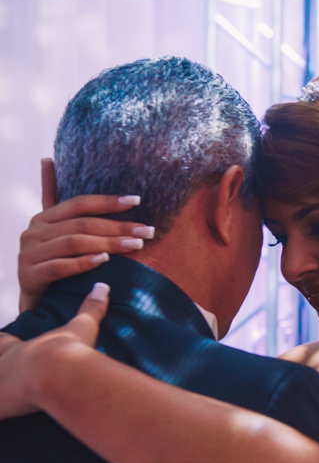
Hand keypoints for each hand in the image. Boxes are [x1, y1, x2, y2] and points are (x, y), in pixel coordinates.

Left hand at [0, 283, 109, 419]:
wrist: (61, 373)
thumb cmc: (70, 350)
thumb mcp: (82, 327)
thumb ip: (90, 308)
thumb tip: (103, 285)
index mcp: (16, 348)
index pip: (2, 342)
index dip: (4, 342)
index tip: (5, 342)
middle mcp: (3, 366)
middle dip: (3, 368)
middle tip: (9, 374)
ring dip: (3, 390)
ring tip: (9, 397)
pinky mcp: (0, 405)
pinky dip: (3, 411)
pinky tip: (8, 416)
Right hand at [18, 159, 152, 312]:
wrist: (36, 302)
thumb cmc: (54, 263)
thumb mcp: (57, 233)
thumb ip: (57, 202)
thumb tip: (48, 160)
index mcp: (43, 218)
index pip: (80, 204)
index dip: (108, 201)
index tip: (137, 200)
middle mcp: (33, 232)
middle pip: (82, 224)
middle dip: (118, 226)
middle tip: (147, 231)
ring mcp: (28, 254)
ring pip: (73, 243)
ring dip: (108, 244)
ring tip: (135, 245)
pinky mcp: (28, 276)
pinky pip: (60, 267)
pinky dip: (84, 263)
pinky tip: (105, 262)